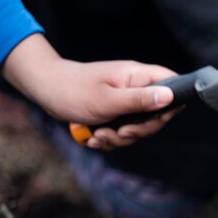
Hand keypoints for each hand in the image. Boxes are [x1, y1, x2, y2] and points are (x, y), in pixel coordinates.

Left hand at [1, 34, 177, 149]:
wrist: (44, 90)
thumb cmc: (72, 90)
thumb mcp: (108, 100)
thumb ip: (141, 100)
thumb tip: (170, 96)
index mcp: (138, 77)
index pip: (173, 84)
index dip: (172, 105)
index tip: (154, 120)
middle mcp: (136, 88)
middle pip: (158, 116)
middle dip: (139, 131)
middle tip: (120, 132)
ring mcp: (126, 101)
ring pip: (139, 128)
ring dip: (120, 139)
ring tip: (99, 136)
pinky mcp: (116, 113)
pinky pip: (123, 133)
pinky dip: (109, 140)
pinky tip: (94, 138)